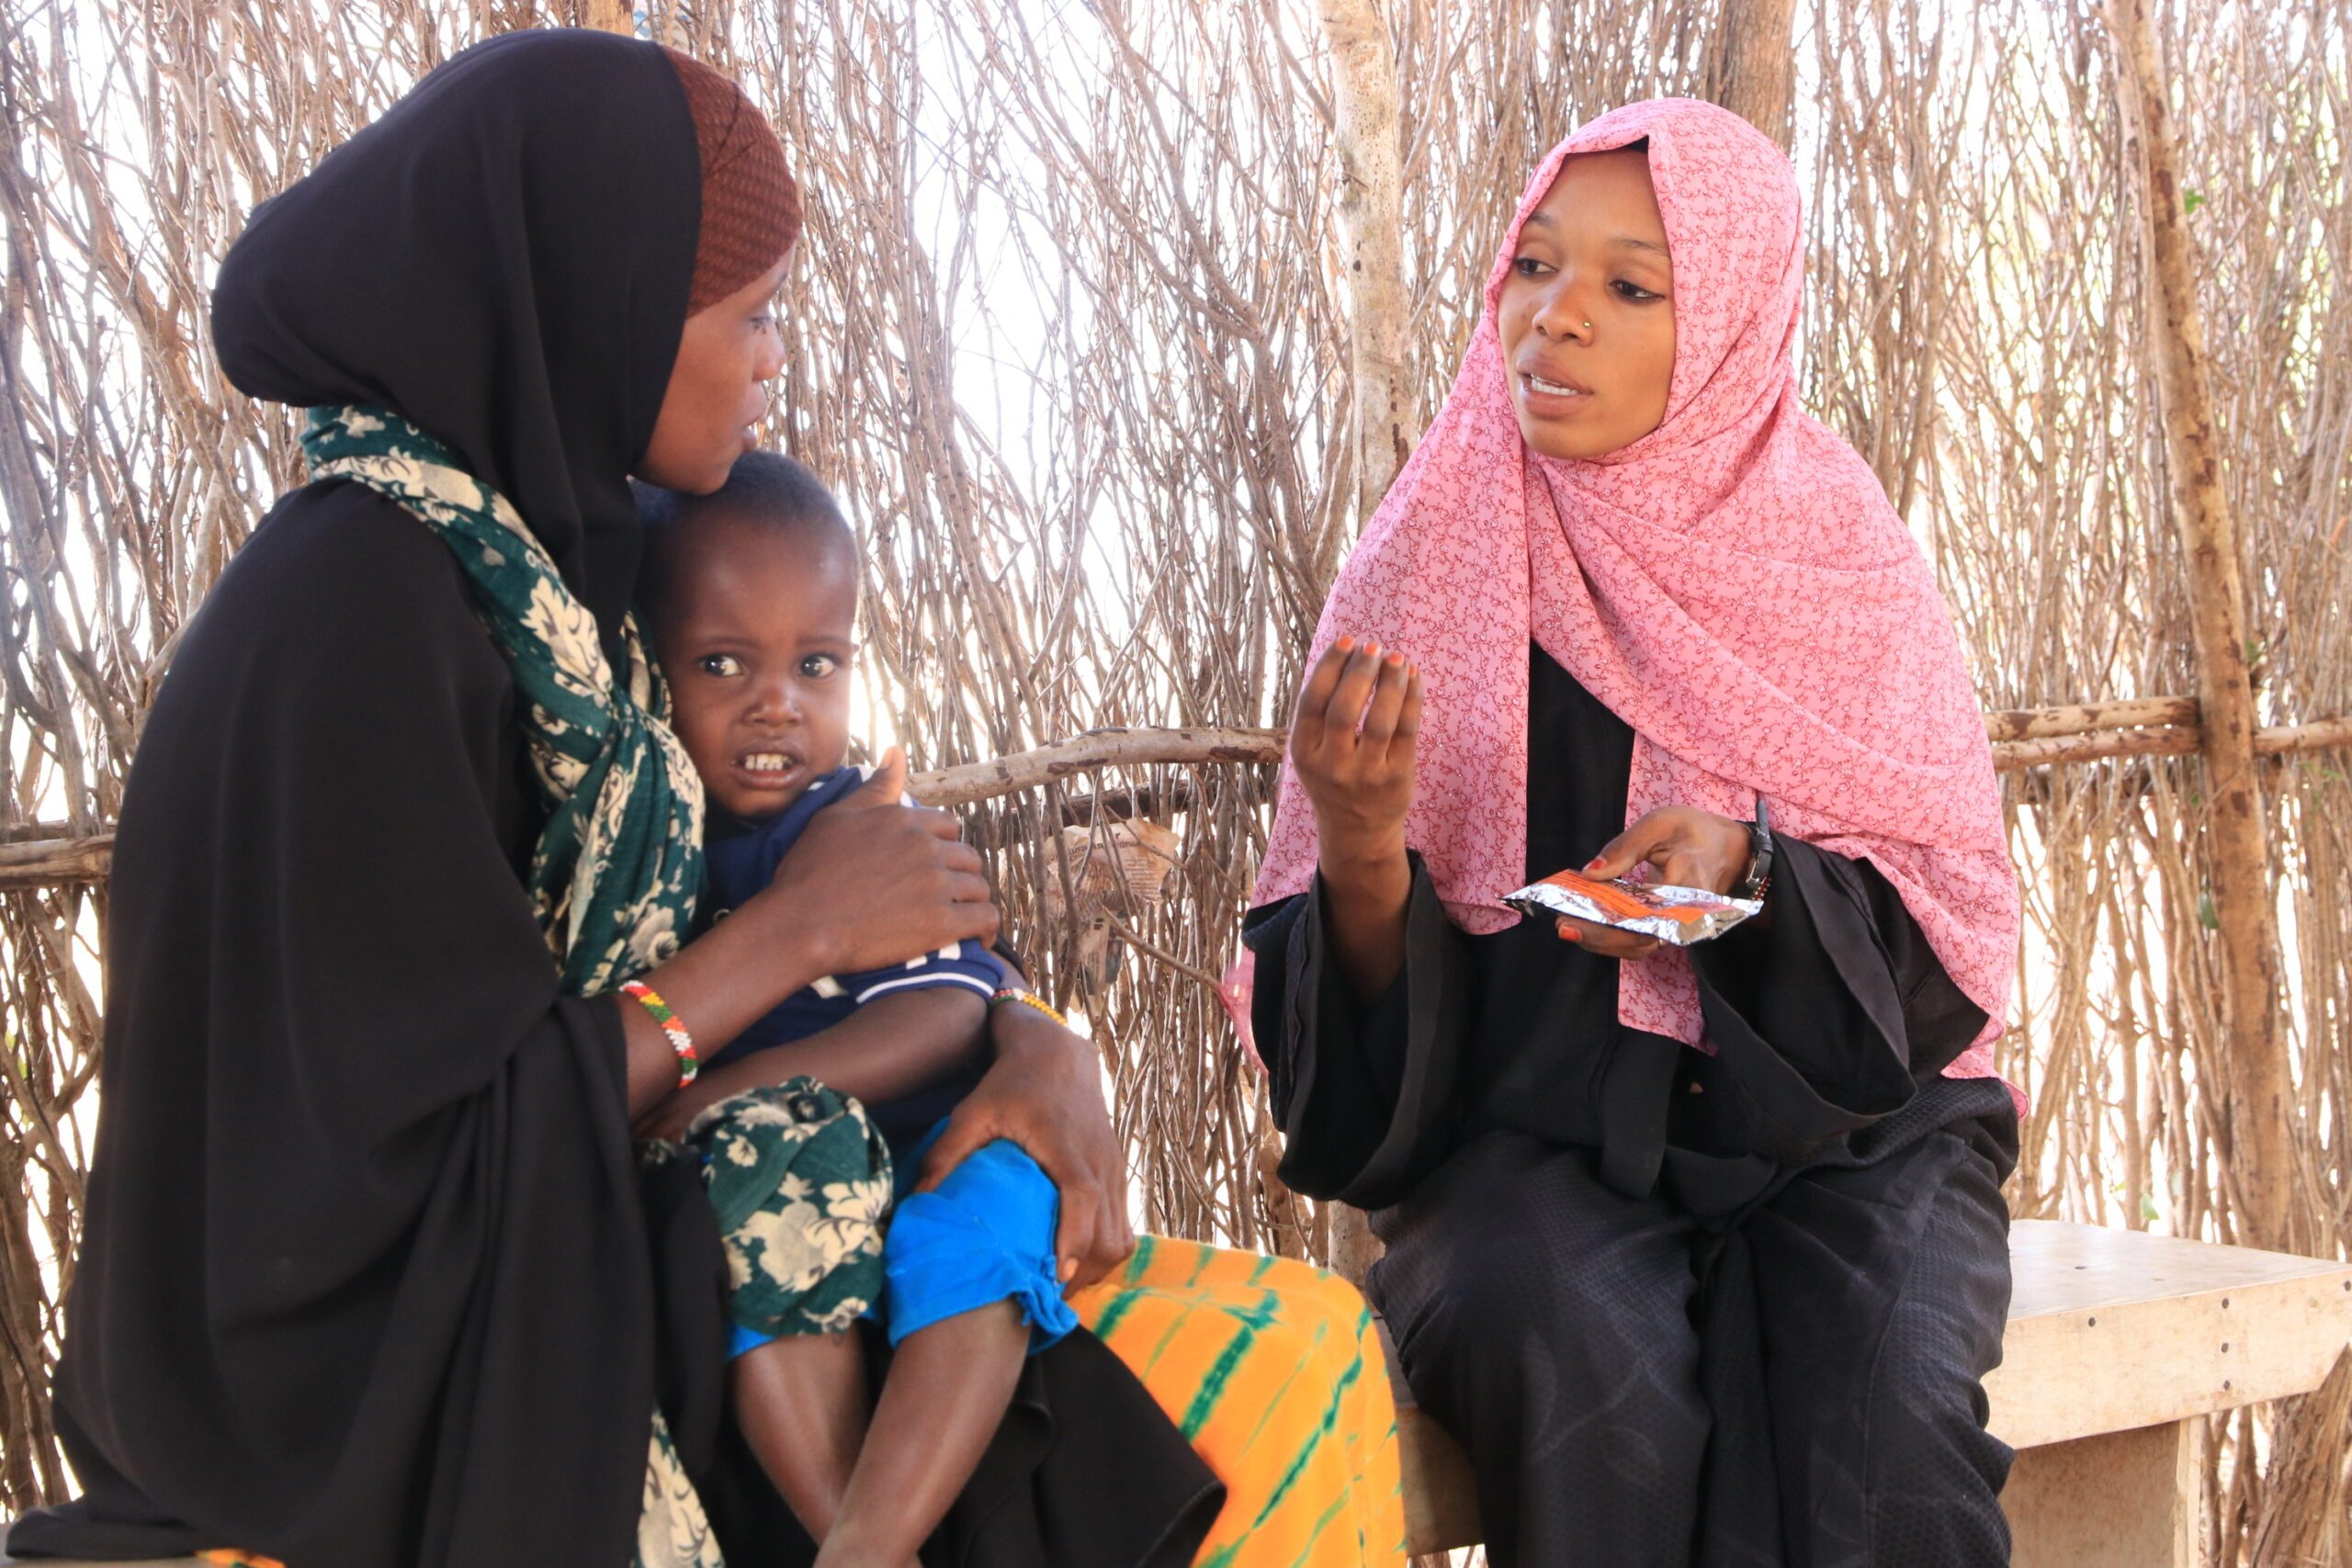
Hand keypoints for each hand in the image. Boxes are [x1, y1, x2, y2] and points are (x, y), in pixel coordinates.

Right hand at [758, 748, 998, 974]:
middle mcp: (926, 848)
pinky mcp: (941, 923)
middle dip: (959, 874)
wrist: (801, 924)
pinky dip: (986, 929)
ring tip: (960, 917)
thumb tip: (896, 751)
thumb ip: (875, 787)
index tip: (932, 866)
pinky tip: (978, 939)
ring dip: (971, 901)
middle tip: (946, 895)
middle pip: (967, 857)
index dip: (942, 847)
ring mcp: (936, 885)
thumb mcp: (837, 816)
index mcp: (905, 820)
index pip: (948, 827)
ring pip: (978, 887)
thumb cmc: (810, 870)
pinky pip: (985, 919)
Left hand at [915, 1001, 1134, 1289]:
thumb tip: (918, 1201)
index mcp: (1065, 1146)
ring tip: (1062, 1289)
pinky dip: (1106, 1251)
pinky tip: (1078, 1264)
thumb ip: (948, 1154)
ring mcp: (1114, 1168)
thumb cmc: (1012, 1085)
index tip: (1059, 1275)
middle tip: (1048, 1300)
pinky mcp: (1118, 1174)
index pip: (1082, 1197)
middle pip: (1110, 1231)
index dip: (1074, 1238)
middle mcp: (1098, 1161)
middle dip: (1085, 1273)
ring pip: (1122, 1235)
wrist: (1057, 1055)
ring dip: (1097, 1268)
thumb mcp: (973, 1112)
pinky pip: (1124, 1225)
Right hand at [1289, 637, 1422, 870]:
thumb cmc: (1334, 776)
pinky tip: (1413, 677)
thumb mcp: (1313, 751)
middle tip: (1373, 647)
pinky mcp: (1397, 777)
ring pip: (1380, 719)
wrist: (1357, 831)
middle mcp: (1332, 765)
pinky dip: (1411, 698)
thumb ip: (1321, 712)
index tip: (1347, 641)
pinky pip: (1407, 730)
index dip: (1330, 666)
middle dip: (1360, 671)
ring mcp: (1366, 774)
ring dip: (1390, 682)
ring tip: (1397, 658)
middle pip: (1345, 709)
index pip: (1313, 701)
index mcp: (1304, 753)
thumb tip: (1348, 653)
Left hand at [1554, 805, 1752, 961]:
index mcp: (1689, 884)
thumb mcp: (1661, 824)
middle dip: (1599, 936)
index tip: (1576, 915)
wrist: (1724, 849)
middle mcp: (1686, 914)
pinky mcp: (1666, 928)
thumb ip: (1626, 847)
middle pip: (1642, 938)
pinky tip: (1584, 923)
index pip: (1650, 913)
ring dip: (1600, 940)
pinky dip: (1609, 935)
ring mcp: (1677, 926)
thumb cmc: (1692, 833)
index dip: (1612, 921)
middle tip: (1563, 926)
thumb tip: (1589, 872)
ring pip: (1638, 945)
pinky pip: (1637, 939)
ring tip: (1567, 927)